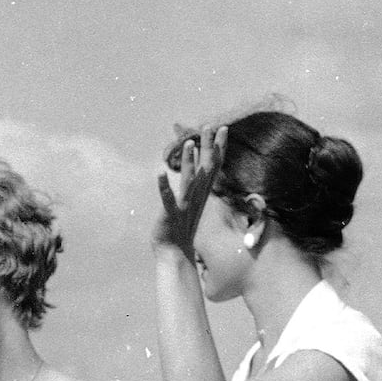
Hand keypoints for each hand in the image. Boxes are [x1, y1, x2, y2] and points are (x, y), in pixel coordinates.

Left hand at [151, 126, 217, 253]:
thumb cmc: (180, 229)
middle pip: (206, 169)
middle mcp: (196, 198)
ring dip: (188, 162)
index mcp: (201, 194)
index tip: (222, 128)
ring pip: (189, 181)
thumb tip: (197, 171)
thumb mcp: (190, 203)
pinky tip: (159, 173)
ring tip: (188, 143)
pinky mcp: (171, 215)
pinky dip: (163, 187)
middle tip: (210, 125)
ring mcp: (184, 206)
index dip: (218, 148)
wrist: (175, 254)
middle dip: (208, 147)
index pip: (213, 167)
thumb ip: (194, 187)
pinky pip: (168, 200)